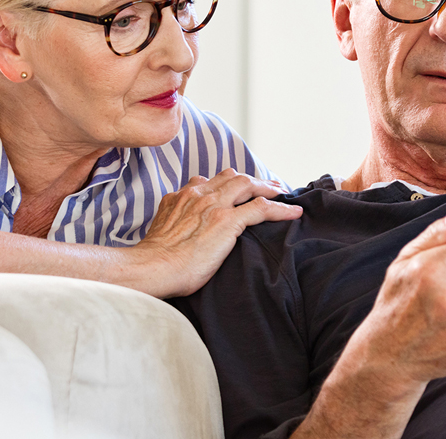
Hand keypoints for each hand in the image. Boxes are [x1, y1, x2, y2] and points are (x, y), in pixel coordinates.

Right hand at [134, 169, 300, 297]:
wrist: (151, 268)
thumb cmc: (154, 260)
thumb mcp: (162, 229)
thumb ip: (176, 219)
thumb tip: (184, 228)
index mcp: (182, 195)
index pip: (211, 180)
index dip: (229, 183)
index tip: (240, 189)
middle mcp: (198, 194)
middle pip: (232, 177)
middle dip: (252, 180)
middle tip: (269, 188)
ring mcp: (214, 205)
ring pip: (248, 185)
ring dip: (268, 188)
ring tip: (282, 194)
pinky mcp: (227, 221)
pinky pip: (261, 208)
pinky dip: (280, 208)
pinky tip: (294, 212)